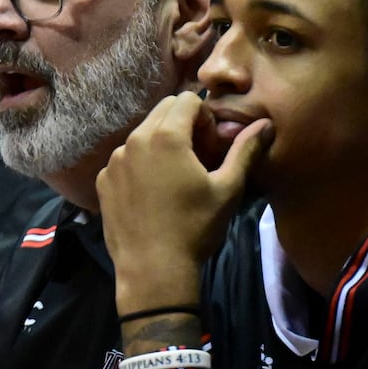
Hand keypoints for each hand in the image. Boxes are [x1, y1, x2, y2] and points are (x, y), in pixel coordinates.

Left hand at [99, 92, 269, 316]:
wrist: (153, 268)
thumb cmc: (195, 227)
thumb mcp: (227, 189)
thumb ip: (245, 151)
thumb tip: (265, 124)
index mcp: (165, 136)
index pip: (187, 100)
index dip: (205, 116)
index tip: (212, 145)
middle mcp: (133, 140)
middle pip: (162, 112)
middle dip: (184, 125)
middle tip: (199, 158)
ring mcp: (114, 160)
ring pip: (142, 135)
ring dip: (161, 144)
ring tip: (177, 178)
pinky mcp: (102, 179)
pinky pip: (125, 159)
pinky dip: (141, 165)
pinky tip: (153, 195)